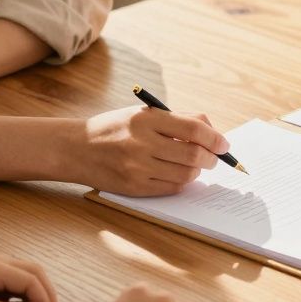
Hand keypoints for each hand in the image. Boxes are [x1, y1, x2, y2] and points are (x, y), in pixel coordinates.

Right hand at [79, 106, 227, 195]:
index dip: (215, 138)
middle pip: (193, 155)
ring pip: (185, 175)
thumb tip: (212, 130)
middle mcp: (142, 142)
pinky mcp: (133, 187)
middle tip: (214, 158)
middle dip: (211, 158)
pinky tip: (179, 175)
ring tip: (195, 166)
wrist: (76, 148)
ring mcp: (137, 167)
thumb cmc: (115, 128)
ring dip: (197, 171)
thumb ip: (177, 119)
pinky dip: (182, 183)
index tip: (224, 144)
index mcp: (146, 118)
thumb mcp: (143, 113)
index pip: (193, 129)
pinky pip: (170, 188)